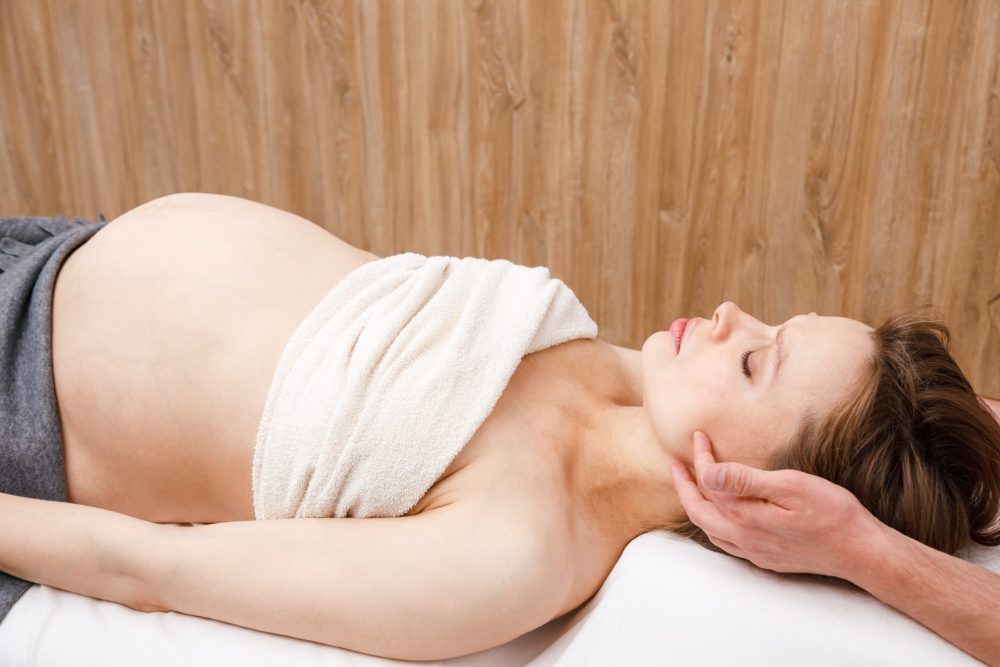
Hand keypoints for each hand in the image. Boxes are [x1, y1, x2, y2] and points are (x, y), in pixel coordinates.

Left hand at [669, 431, 883, 578]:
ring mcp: (754, 552)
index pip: (709, 484)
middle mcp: (744, 538)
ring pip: (710, 530)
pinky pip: (726, 543)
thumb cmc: (832, 513)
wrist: (861, 551)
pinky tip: (721, 516)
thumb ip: (746, 481)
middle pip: (699, 512)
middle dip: (684, 486)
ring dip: (697, 506)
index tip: (698, 437)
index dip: (700, 459)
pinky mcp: (766, 559)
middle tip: (677, 464)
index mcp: (745, 517)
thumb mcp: (790, 486)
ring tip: (692, 486)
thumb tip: (708, 474)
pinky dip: (714, 525)